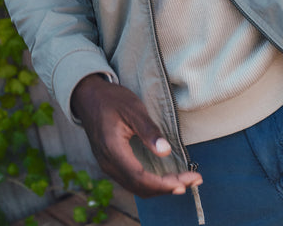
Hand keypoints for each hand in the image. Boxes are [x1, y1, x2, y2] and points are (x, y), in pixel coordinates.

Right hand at [71, 74, 202, 197]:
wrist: (88, 96)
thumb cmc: (112, 99)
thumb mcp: (133, 109)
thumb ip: (149, 131)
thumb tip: (166, 152)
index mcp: (113, 150)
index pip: (141, 178)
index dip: (164, 184)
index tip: (186, 181)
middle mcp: (109, 164)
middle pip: (141, 187)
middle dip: (168, 187)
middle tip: (194, 180)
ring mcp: (108, 166)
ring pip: (136, 187)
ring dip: (161, 188)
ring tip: (184, 181)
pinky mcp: (111, 164)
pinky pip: (132, 181)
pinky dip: (150, 183)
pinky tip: (164, 178)